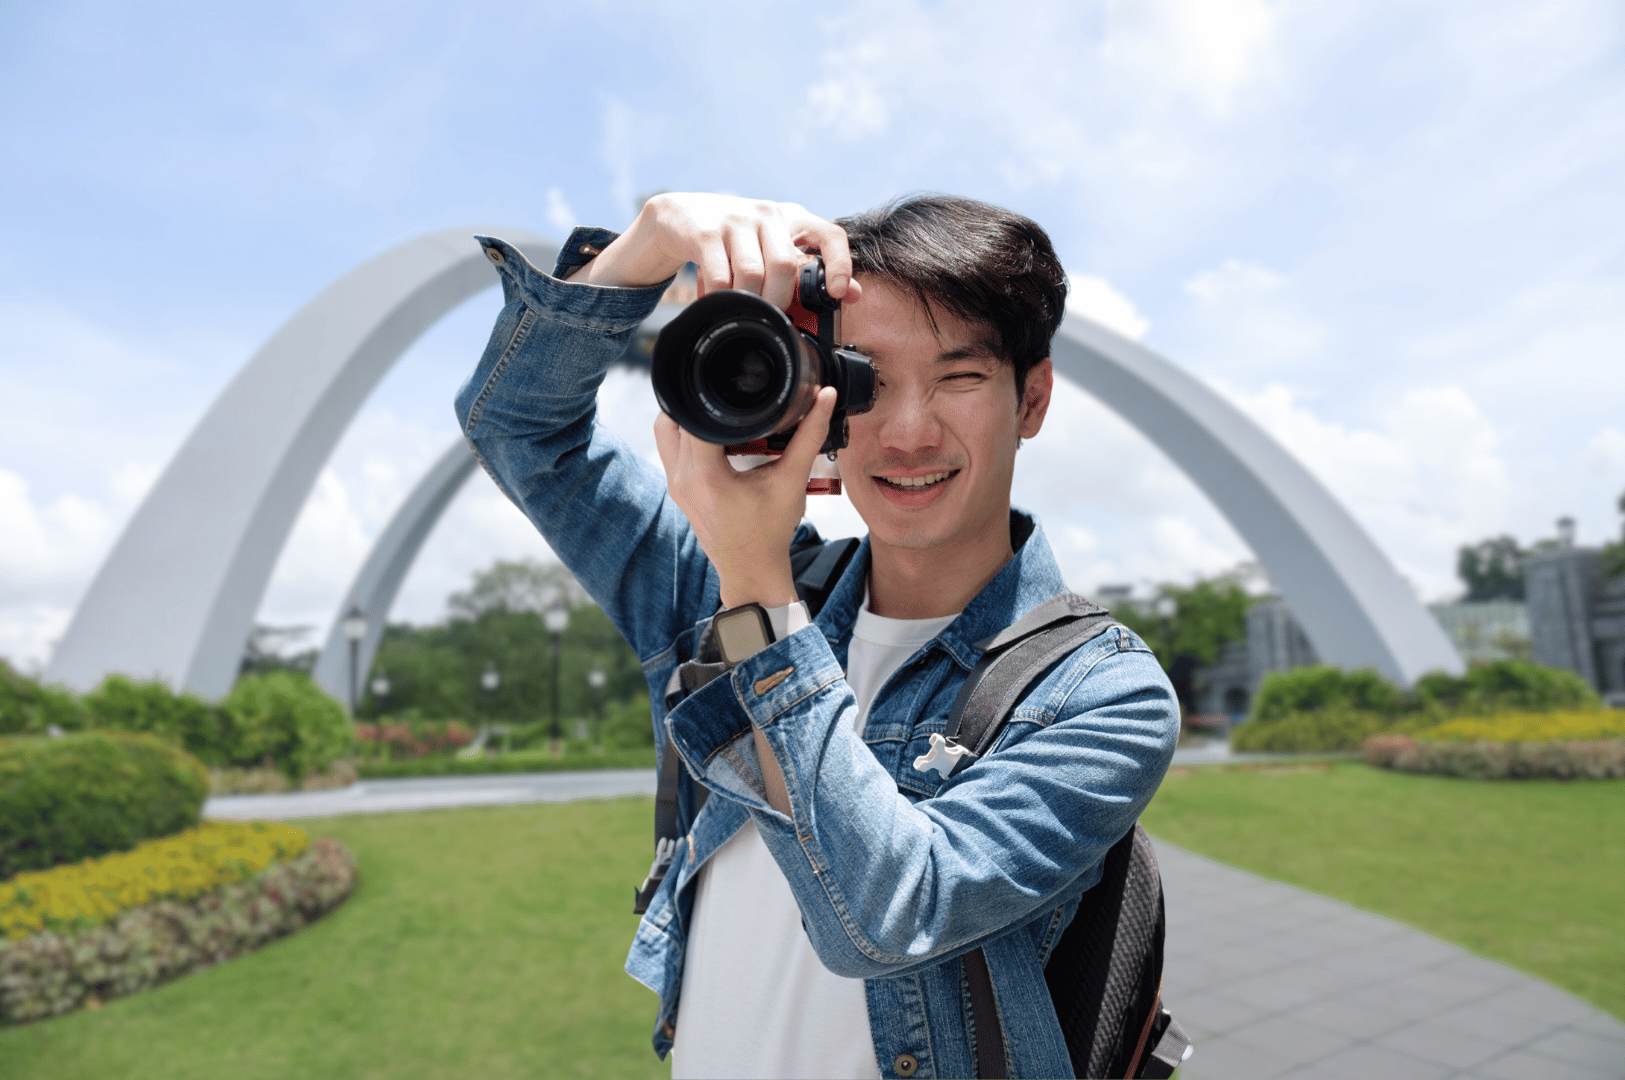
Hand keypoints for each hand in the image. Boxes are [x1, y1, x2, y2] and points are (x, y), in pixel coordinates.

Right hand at [576, 193, 861, 306]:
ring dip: (750, 302)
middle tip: (773, 319)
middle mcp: (768, 214)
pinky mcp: (705, 231)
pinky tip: (719, 302)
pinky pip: (720, 276)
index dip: (840, 264)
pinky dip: (722, 297)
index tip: (839, 294)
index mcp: (792, 218)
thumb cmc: (735, 239)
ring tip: (744, 313)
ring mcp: (735, 219)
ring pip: (752, 273)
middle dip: (780, 300)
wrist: (680, 216)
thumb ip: (808, 270)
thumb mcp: (773, 248)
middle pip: (786, 264)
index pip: (829, 234)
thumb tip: (852, 293)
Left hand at [655, 387, 839, 609]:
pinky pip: (670, 448)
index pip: (698, 416)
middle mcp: (682, 477)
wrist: (752, 570)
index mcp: (705, 475)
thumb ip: (809, 435)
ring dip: (686, 416)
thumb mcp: (792, 481)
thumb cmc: (770, 532)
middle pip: (676, 418)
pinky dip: (686, 435)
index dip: (715, 395)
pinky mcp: (677, 489)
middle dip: (700, 402)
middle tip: (728, 396)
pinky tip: (714, 433)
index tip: (735, 387)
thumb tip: (823, 397)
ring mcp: (675, 484)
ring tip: (718, 412)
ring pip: (665, 431)